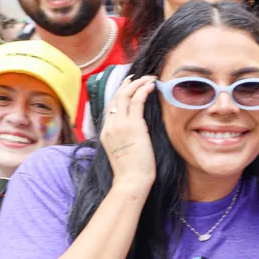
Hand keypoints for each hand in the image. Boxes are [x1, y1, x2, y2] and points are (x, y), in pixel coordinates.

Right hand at [100, 76, 156, 194]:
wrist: (131, 181)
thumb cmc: (131, 172)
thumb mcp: (122, 151)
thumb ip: (125, 138)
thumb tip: (136, 131)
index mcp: (106, 132)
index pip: (111, 106)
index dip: (120, 92)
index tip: (130, 85)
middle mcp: (110, 126)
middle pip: (116, 97)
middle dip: (128, 83)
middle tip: (140, 77)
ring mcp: (120, 125)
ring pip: (125, 95)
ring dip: (138, 83)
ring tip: (150, 78)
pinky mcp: (133, 126)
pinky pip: (137, 101)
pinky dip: (144, 90)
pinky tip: (152, 86)